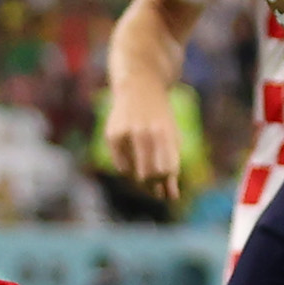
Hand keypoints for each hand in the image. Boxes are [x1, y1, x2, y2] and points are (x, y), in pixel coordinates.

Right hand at [101, 83, 186, 208]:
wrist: (139, 86)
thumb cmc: (160, 118)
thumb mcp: (171, 137)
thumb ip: (172, 165)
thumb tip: (171, 197)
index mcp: (164, 134)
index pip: (166, 171)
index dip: (167, 185)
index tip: (167, 190)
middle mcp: (145, 133)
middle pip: (149, 175)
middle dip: (153, 185)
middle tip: (155, 186)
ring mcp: (126, 133)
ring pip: (133, 173)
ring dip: (140, 177)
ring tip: (146, 164)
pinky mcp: (112, 135)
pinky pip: (121, 166)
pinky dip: (128, 167)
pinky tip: (132, 156)